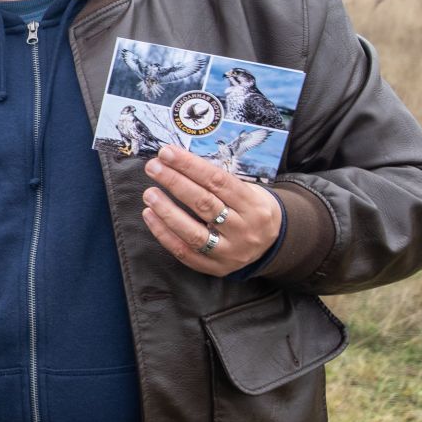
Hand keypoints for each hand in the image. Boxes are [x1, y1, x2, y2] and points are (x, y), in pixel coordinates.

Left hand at [140, 145, 283, 275]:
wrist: (272, 244)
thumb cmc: (251, 209)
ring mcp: (230, 252)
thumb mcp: (248, 191)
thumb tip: (177, 163)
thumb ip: (218, 181)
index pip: (218, 181)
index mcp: (254, 205)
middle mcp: (244, 229)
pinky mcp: (216, 268)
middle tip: (153, 167)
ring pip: (193, 233)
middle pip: (204, 204)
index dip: (190, 166)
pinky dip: (164, 234)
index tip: (167, 153)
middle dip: (175, 183)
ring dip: (167, 211)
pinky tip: (150, 216)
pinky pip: (184, 253)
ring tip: (149, 194)